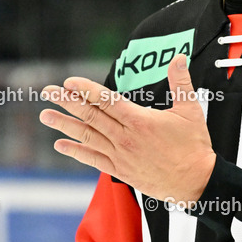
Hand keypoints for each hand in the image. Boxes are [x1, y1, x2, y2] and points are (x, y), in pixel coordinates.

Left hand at [39, 54, 215, 203]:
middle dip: (67, 102)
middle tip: (47, 92)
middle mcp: (126, 138)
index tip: (68, 82)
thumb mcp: (190, 110)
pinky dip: (76, 151)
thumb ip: (181, 82)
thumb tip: (179, 58)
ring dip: (64, 125)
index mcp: (140, 121)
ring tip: (46, 116)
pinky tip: (60, 144)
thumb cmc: (194, 147)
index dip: (86, 90)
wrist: (196, 183)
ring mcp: (121, 155)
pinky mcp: (121, 171)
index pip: (107, 101)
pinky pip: (93, 159)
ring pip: (88, 136)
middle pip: (91, 116)